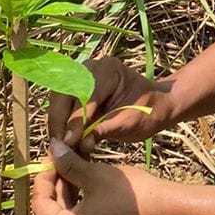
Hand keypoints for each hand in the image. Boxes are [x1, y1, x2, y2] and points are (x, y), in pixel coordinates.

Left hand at [32, 143, 173, 214]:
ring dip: (72, 198)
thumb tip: (53, 149)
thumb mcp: (94, 175)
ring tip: (79, 172)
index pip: (41, 204)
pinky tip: (93, 192)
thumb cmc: (130, 195)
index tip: (53, 158)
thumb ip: (68, 165)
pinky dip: (86, 213)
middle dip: (59, 187)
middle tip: (65, 162)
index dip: (45, 177)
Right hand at [49, 57, 175, 153]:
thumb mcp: (129, 123)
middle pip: (64, 93)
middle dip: (59, 120)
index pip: (83, 96)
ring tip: (59, 145)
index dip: (74, 120)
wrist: (157, 105)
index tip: (68, 143)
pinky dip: (62, 121)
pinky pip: (64, 103)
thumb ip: (103, 130)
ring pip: (59, 98)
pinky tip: (63, 139)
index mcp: (108, 71)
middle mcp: (91, 68)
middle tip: (58, 146)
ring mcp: (83, 75)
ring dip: (57, 121)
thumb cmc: (149, 112)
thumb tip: (80, 144)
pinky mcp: (78, 87)